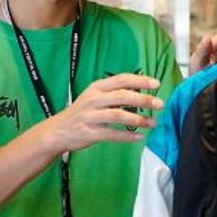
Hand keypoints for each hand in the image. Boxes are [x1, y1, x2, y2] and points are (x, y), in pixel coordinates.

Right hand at [40, 73, 163, 154]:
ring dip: (138, 119)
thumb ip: (114, 93)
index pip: (121, 79)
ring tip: (153, 123)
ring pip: (118, 115)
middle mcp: (93, 100)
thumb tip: (140, 91)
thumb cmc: (81, 113)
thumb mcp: (94, 97)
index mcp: (97, 88)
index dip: (140, 81)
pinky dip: (127, 136)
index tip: (156, 84)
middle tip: (159, 104)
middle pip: (123, 96)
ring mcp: (91, 116)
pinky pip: (112, 134)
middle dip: (144, 99)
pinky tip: (139, 137)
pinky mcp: (90, 133)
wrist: (57, 131)